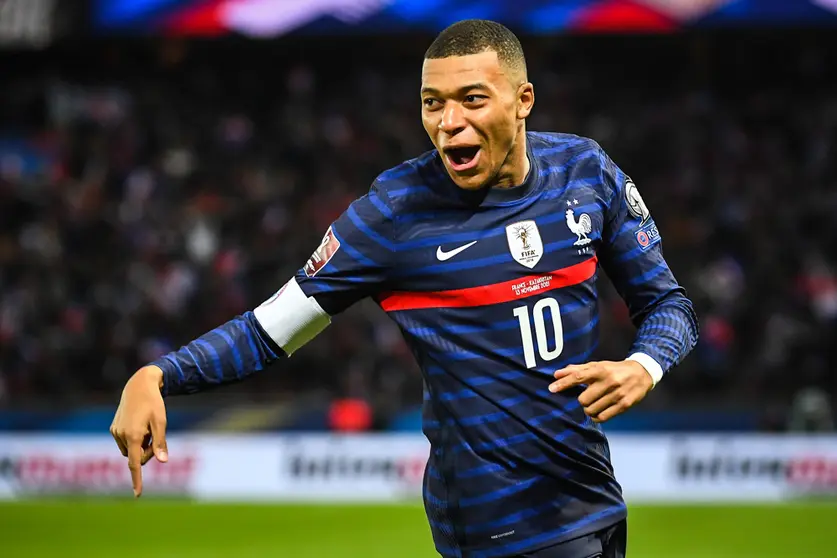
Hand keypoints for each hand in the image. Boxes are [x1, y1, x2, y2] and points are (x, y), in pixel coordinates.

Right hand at [110, 365, 166, 496]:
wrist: (139, 386)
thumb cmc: (153, 404)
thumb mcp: (161, 422)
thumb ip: (160, 443)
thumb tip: (163, 462)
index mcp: (133, 436)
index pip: (135, 464)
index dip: (138, 480)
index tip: (138, 494)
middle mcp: (121, 436)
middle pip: (137, 457)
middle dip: (147, 452)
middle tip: (154, 434)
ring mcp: (115, 432)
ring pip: (131, 450)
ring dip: (140, 445)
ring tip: (145, 426)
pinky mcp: (113, 428)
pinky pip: (126, 442)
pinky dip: (134, 439)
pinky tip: (138, 424)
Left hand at [548, 360, 652, 422]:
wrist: (642, 373)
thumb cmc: (614, 369)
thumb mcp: (597, 366)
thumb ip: (576, 370)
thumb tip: (556, 374)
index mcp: (600, 370)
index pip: (578, 377)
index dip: (563, 384)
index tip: (551, 389)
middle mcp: (608, 382)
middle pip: (583, 399)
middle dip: (581, 400)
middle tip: (587, 397)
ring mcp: (617, 394)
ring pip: (591, 410)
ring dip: (589, 409)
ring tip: (594, 404)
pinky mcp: (624, 405)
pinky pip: (602, 417)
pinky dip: (597, 417)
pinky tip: (599, 411)